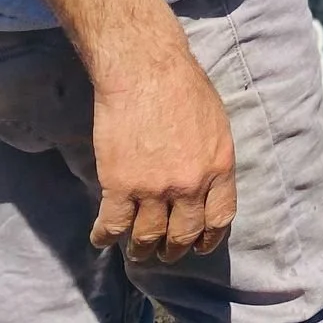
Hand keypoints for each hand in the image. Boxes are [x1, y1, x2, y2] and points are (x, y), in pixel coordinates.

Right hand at [88, 43, 236, 264]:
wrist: (145, 70)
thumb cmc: (184, 86)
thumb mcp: (216, 124)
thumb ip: (212, 158)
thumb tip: (207, 182)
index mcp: (219, 167)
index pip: (220, 218)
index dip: (209, 237)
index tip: (201, 245)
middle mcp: (190, 184)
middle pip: (183, 234)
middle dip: (175, 249)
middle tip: (166, 252)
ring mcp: (154, 188)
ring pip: (147, 237)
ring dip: (141, 250)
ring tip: (137, 252)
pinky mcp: (119, 185)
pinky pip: (112, 225)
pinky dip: (105, 237)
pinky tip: (102, 239)